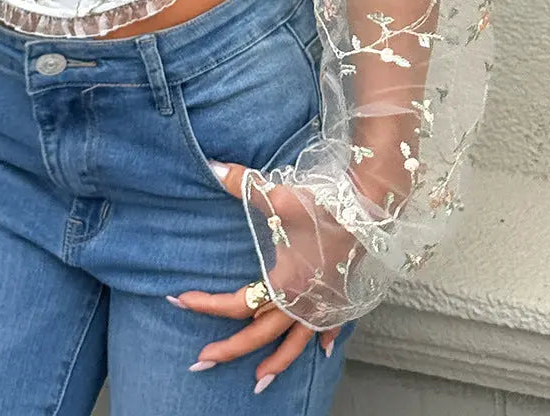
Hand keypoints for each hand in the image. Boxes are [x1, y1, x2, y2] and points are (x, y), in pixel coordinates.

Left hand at [164, 160, 344, 392]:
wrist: (370, 210)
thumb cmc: (324, 206)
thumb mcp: (278, 196)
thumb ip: (240, 183)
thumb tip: (210, 166)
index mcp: (285, 285)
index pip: (236, 304)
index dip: (206, 304)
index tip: (179, 300)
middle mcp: (303, 303)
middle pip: (260, 335)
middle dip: (229, 350)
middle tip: (200, 361)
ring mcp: (324, 305)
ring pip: (296, 343)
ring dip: (277, 363)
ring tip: (258, 382)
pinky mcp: (341, 297)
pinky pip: (330, 328)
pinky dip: (324, 340)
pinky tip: (323, 352)